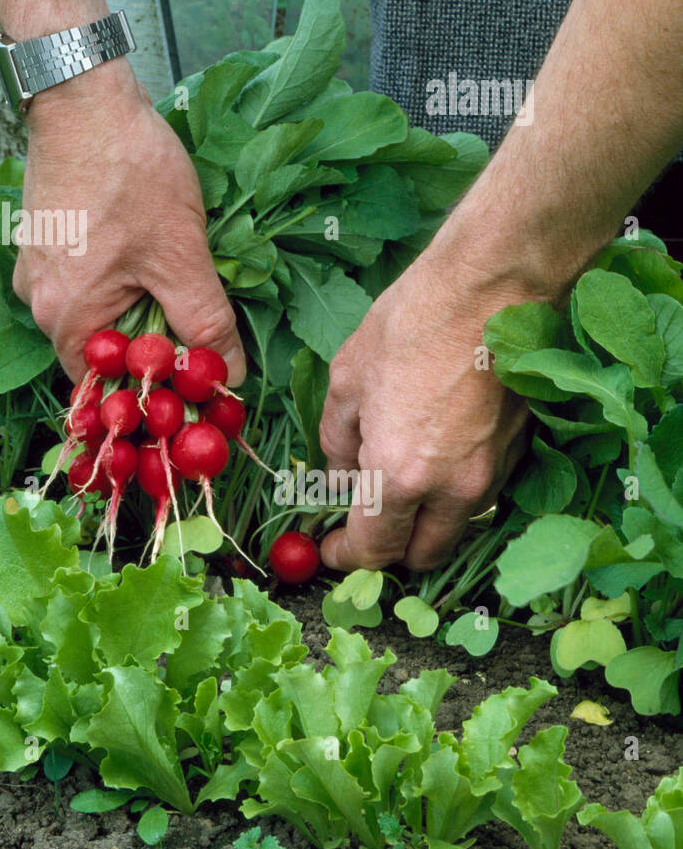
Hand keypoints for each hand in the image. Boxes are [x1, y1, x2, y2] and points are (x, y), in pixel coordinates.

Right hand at [12, 60, 246, 383]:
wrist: (84, 98)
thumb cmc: (129, 173)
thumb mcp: (180, 254)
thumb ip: (204, 322)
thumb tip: (228, 373)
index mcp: (64, 317)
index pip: (106, 387)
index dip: (153, 394)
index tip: (193, 389)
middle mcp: (38, 302)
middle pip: (100, 351)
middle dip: (150, 348)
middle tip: (200, 336)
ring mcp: (35, 268)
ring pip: (94, 312)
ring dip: (137, 309)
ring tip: (179, 283)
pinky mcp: (44, 240)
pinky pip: (83, 280)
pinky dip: (119, 279)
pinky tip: (149, 252)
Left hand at [318, 247, 532, 571]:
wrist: (492, 288)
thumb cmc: (412, 324)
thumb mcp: (347, 380)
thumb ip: (337, 442)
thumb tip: (339, 476)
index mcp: (401, 473)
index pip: (374, 549)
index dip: (346, 560)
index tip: (329, 551)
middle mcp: (453, 488)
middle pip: (423, 555)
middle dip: (389, 551)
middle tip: (362, 526)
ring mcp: (493, 472)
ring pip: (455, 526)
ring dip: (425, 523)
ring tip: (396, 485)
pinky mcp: (519, 451)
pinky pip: (480, 494)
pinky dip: (454, 494)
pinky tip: (433, 458)